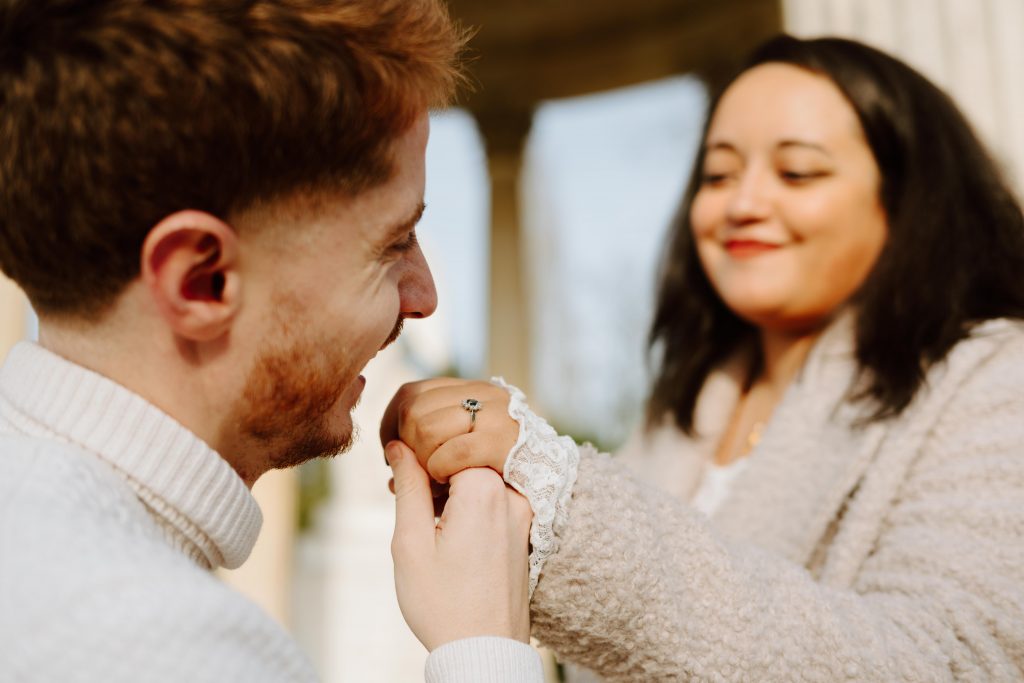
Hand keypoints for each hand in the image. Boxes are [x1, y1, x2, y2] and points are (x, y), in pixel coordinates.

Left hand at [380, 378, 518, 482]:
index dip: (392, 425)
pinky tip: (446, 481)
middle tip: (417, 474)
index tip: (394, 454)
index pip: (410, 393)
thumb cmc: (501, 472)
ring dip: (421, 461)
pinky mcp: (503, 440)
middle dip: (407, 448)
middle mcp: (483, 393)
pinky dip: (439, 470)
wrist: (558, 483)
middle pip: (413, 411)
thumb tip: (391, 455)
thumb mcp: (464, 446)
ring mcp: (495, 413)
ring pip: (426, 428)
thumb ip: (427, 446)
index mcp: (470, 389)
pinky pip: (451, 452)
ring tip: (433, 480)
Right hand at [387, 440, 531, 651]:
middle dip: (431, 470)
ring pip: (479, 481)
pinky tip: (444, 530)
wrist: (484, 653)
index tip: (396, 473)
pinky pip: (493, 503)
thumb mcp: (411, 542)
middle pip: (465, 459)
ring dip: (448, 489)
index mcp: (485, 489)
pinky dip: (467, 506)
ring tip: (419, 517)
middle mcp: (511, 496)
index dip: (416, 452)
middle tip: (398, 491)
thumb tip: (399, 445)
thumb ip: (408, 485)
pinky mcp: (525, 533)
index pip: (447, 443)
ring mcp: (523, 515)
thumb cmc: (442, 603)